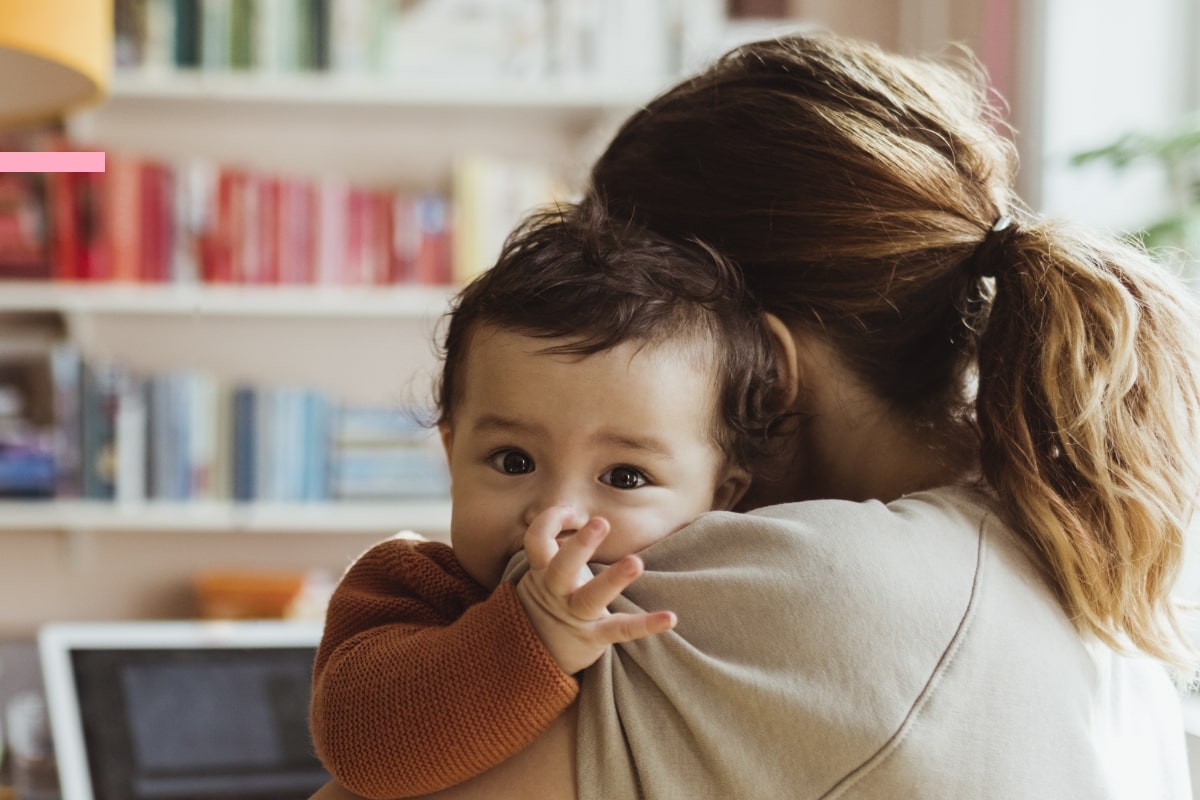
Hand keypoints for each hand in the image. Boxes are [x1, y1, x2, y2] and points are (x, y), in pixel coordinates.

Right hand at [515, 506, 676, 674]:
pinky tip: (671, 617)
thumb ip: (556, 541)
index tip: (573, 512)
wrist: (534, 654)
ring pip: (590, 597)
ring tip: (635, 562)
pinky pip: (621, 629)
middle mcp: (556, 592)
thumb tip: (578, 511)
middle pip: (561, 567)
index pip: (537, 540)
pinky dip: (646, 624)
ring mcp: (575, 615)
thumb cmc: (550, 598)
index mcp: (543, 571)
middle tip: (600, 522)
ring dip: (613, 579)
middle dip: (580, 545)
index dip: (551, 521)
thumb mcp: (543, 570)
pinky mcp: (595, 636)